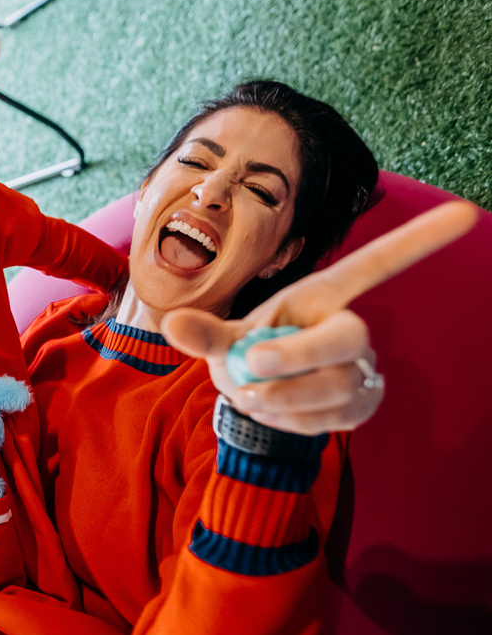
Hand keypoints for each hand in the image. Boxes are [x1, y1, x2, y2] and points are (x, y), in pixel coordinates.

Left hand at [162, 201, 479, 434]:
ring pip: (336, 385)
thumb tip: (172, 324)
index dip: (417, 242)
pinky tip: (275, 411)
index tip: (466, 212)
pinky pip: (333, 419)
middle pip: (349, 336)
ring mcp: (359, 368)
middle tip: (252, 365)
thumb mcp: (221, 340)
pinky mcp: (362, 404)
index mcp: (319, 297)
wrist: (256, 397)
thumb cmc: (244, 352)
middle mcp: (347, 327)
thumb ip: (204, 333)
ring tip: (251, 394)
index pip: (374, 266)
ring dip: (284, 397)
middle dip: (298, 356)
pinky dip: (292, 422)